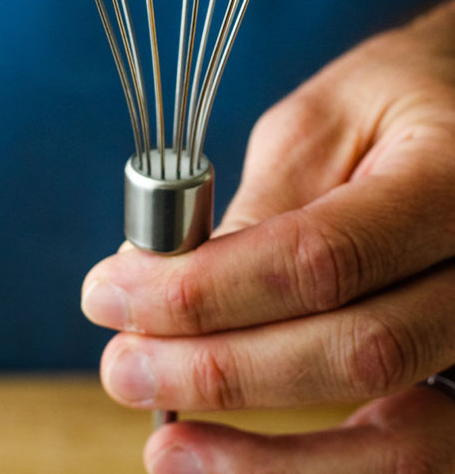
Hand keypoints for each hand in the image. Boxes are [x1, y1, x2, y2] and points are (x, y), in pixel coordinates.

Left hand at [82, 0, 454, 471]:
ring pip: (403, 445)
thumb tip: (174, 284)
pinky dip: (324, 472)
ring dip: (271, 462)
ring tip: (168, 453)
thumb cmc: (394, 100)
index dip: (207, 290)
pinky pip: (414, 457)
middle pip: (358, 355)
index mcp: (449, 182)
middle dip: (220, 370)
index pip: (322, 259)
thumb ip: (265, 204)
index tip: (115, 292)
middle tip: (124, 366)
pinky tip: (244, 467)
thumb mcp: (324, 118)